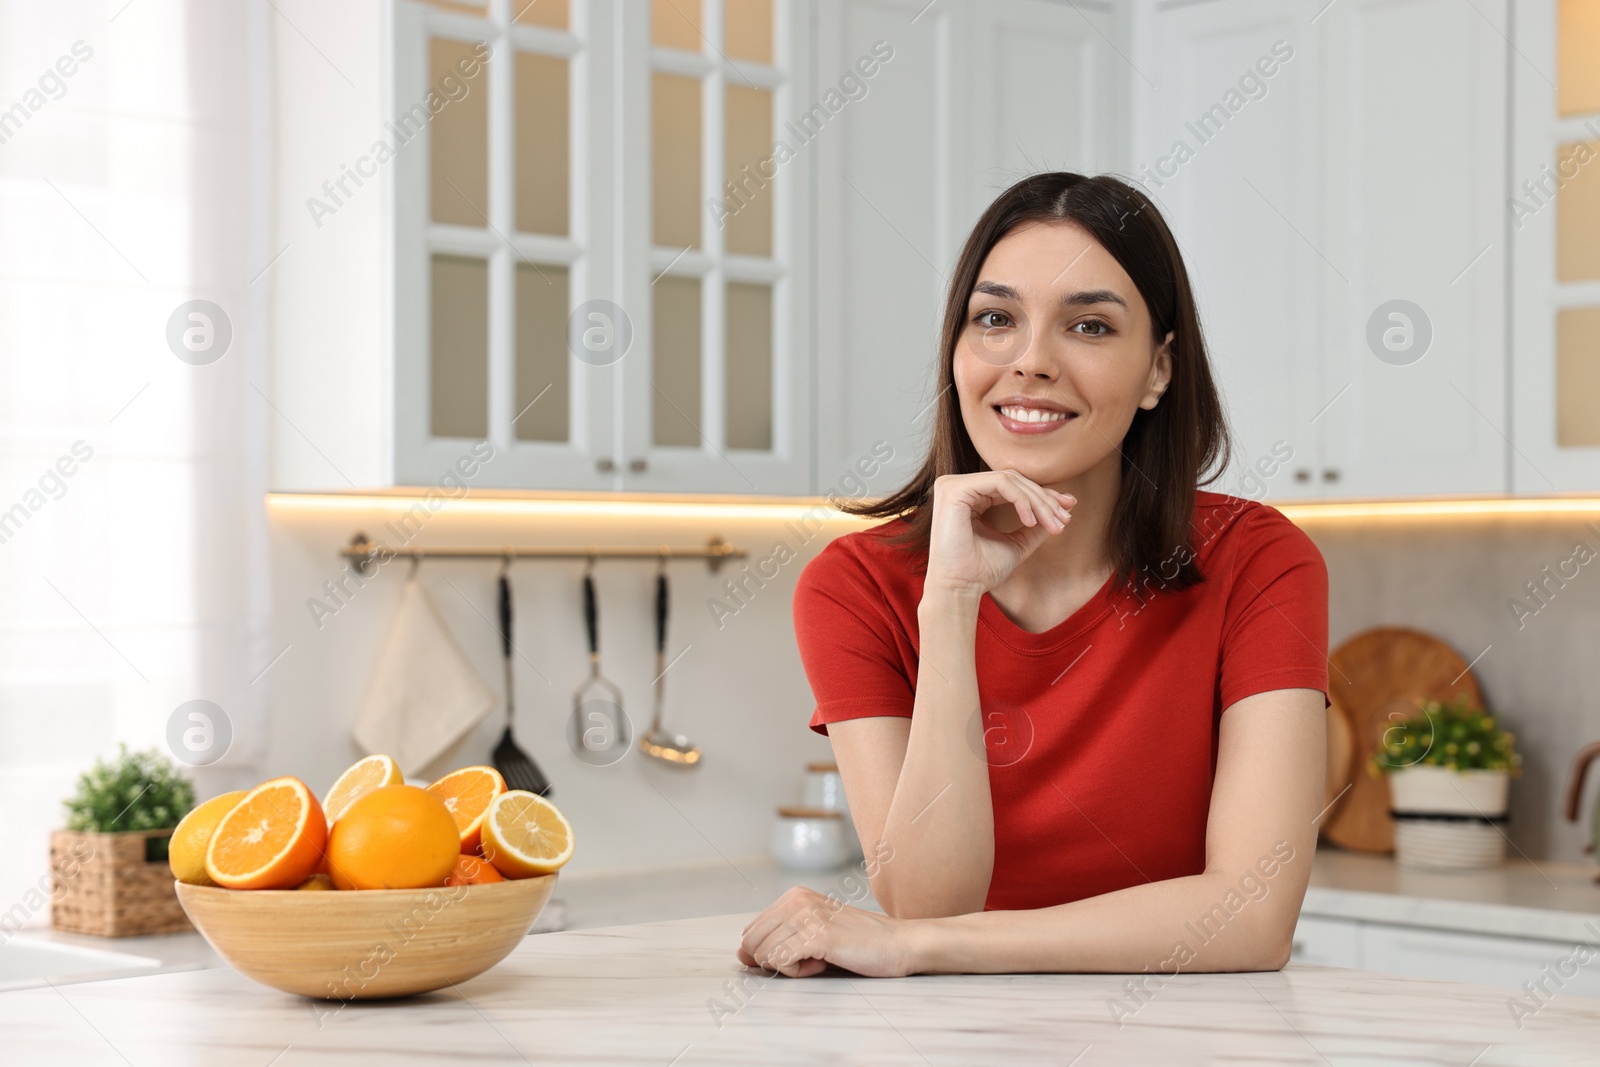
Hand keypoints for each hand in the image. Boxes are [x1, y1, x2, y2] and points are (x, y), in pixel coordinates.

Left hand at [736, 886, 921, 977]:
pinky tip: (823, 962)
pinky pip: (781, 962)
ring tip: (821, 958)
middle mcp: (795, 899)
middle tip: (812, 957)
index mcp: (792, 896)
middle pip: (751, 944)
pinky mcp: (817, 935)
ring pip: (764, 955)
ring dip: (790, 967)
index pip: (750, 932)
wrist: (899, 944)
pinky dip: (798, 972)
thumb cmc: (857, 944)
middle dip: (777, 960)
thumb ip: (775, 941)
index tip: (803, 952)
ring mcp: (806, 915)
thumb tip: (739, 955)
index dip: (771, 953)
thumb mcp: (811, 936)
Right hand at [924, 470, 1073, 598]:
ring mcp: (954, 485)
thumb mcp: (1016, 544)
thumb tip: (1063, 512)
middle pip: (1014, 479)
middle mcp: (960, 487)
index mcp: (970, 497)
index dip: (1043, 496)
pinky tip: (1031, 522)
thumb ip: (1034, 527)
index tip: (1068, 513)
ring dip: (1037, 501)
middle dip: (1045, 499)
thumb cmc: (981, 571)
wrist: (960, 589)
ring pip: (1010, 479)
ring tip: (1052, 524)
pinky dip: (1022, 500)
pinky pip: (1000, 483)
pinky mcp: (954, 489)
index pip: (1013, 486)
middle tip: (1064, 520)